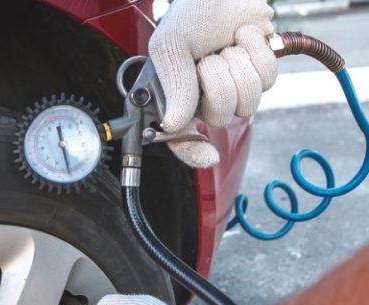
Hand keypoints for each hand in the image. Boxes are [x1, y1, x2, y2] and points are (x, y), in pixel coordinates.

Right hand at [149, 0, 276, 167]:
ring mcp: (236, 88)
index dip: (194, 152)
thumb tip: (175, 123)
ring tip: (224, 47)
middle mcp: (207, 99)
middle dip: (217, 80)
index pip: (183, 140)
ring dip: (237, 64)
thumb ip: (173, 84)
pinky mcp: (261, 74)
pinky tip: (242, 39)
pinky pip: (267, 78)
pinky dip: (256, 52)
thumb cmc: (191, 15)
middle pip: (223, 116)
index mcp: (179, 98)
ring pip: (249, 100)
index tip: (209, 156)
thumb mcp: (170, 46)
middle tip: (207, 59)